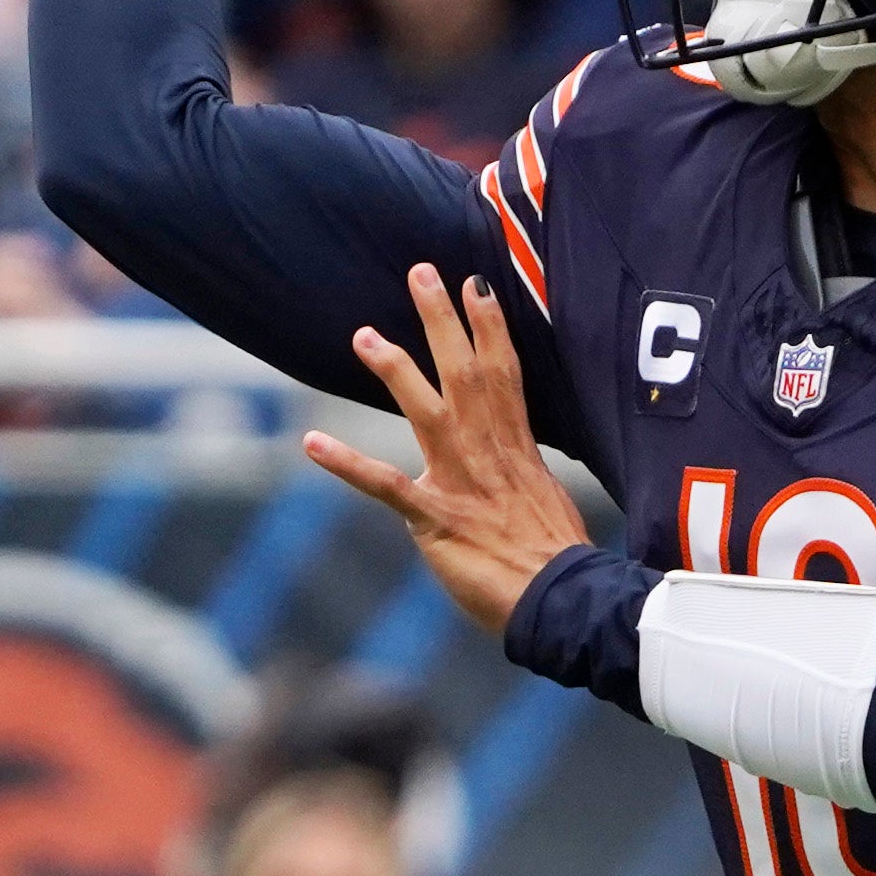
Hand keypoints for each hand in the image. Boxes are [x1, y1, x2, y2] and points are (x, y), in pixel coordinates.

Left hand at [298, 264, 594, 633]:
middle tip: (421, 273)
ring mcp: (461, 483)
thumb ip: (517, 477)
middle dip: (442, 321)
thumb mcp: (545, 503)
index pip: (504, 373)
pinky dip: (348, 465)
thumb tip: (509, 472)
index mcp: (517, 449)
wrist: (562, 602)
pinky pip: (386, 486)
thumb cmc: (555, 559)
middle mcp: (489, 454)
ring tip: (362, 335)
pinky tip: (312, 445)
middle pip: (466, 373)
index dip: (489, 326)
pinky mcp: (435, 519)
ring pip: (426, 411)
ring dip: (394, 369)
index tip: (475, 284)